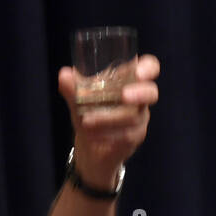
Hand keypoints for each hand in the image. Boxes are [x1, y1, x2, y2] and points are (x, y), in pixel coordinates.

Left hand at [57, 54, 157, 188]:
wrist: (90, 146)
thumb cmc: (90, 113)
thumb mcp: (78, 99)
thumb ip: (72, 88)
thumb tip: (64, 74)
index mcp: (128, 80)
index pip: (149, 68)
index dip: (148, 68)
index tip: (139, 72)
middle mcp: (139, 98)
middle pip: (151, 92)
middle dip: (139, 93)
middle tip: (123, 96)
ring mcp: (139, 118)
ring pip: (133, 117)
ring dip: (108, 118)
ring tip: (86, 121)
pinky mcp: (135, 137)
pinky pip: (126, 135)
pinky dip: (107, 134)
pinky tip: (93, 136)